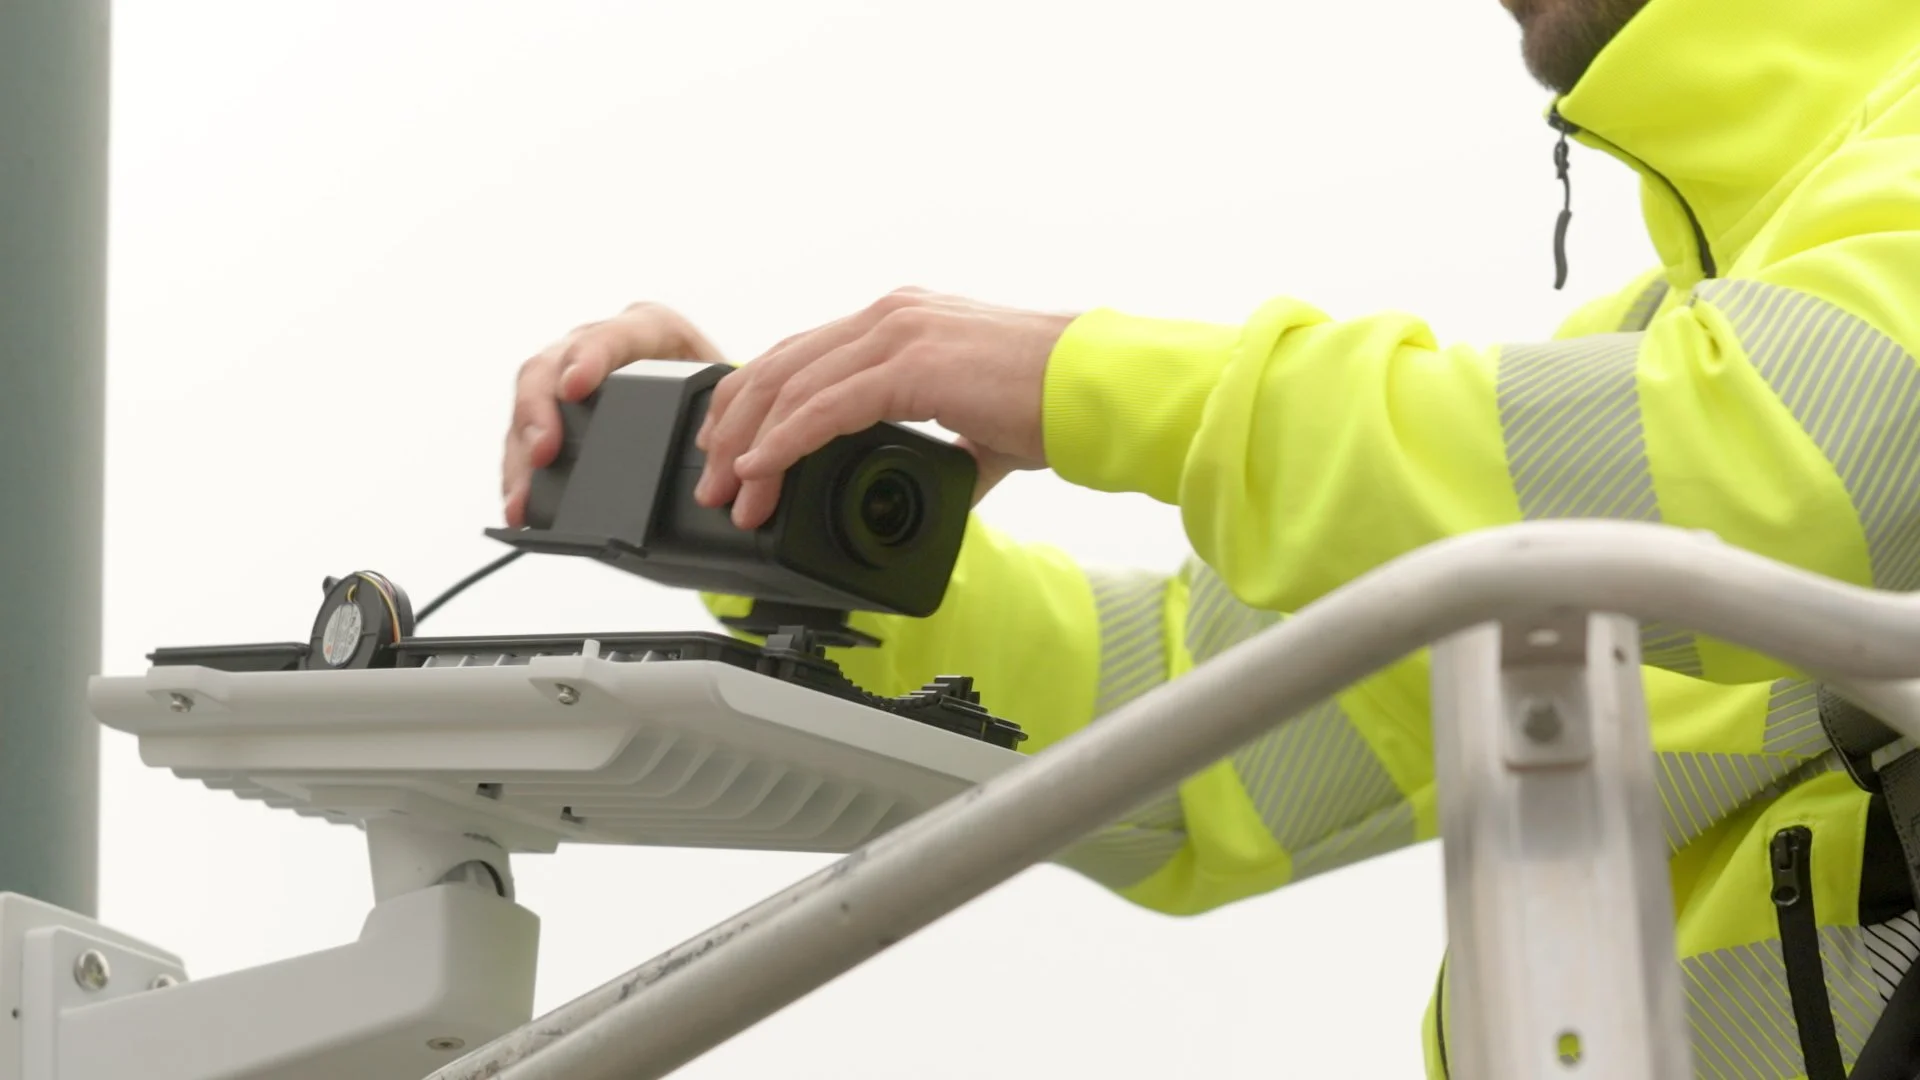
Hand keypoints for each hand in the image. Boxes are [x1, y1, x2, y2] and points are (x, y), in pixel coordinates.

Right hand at [502, 301, 725, 526]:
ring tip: (521, 498)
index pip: (611, 335)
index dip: (589, 358)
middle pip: (549, 369)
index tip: (575, 387)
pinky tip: (519, 503)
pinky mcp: (556, 411)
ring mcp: (568, 377)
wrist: (713, 402)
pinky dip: (520, 472)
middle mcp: (597, 346)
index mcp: (646, 330)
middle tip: (543, 451)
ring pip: (529, 406)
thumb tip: (713, 450)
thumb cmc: (720, 392)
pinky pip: (526, 436)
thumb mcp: (725, 389)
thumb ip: (716, 405)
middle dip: (539, 412)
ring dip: (520, 455)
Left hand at [694, 287, 1073, 528]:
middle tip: (711, 477)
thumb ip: (942, 444)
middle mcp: (892, 316)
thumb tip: (935, 488)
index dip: (756, 401)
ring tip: (728, 490)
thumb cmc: (1053, 401)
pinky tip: (759, 469)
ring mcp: (898, 333)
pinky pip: (822, 408)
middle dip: (734, 425)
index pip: (804, 354)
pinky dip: (782, 443)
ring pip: (791, 385)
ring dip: (748, 444)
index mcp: (902, 320)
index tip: (732, 446)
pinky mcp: (909, 366)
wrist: (1097, 390)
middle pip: (781, 364)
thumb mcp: (977, 418)